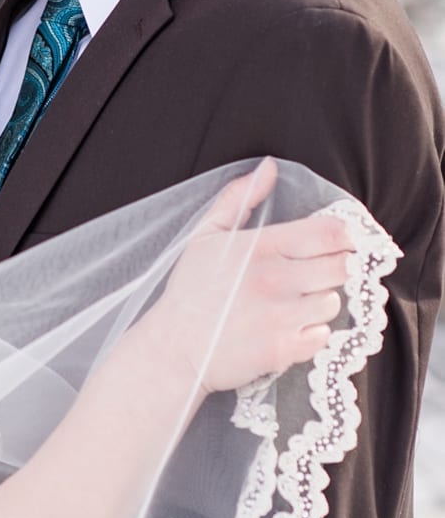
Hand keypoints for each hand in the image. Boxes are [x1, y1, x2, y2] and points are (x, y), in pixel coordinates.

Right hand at [146, 159, 356, 395]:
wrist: (171, 350)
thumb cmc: (189, 292)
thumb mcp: (205, 237)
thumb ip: (238, 199)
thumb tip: (268, 167)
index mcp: (259, 247)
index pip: (332, 233)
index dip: (344, 237)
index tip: (336, 244)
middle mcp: (275, 279)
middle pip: (343, 266)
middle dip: (334, 269)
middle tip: (313, 275)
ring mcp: (281, 316)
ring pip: (333, 301)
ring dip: (318, 302)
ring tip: (291, 305)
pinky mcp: (284, 348)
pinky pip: (322, 335)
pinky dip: (310, 334)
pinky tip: (285, 330)